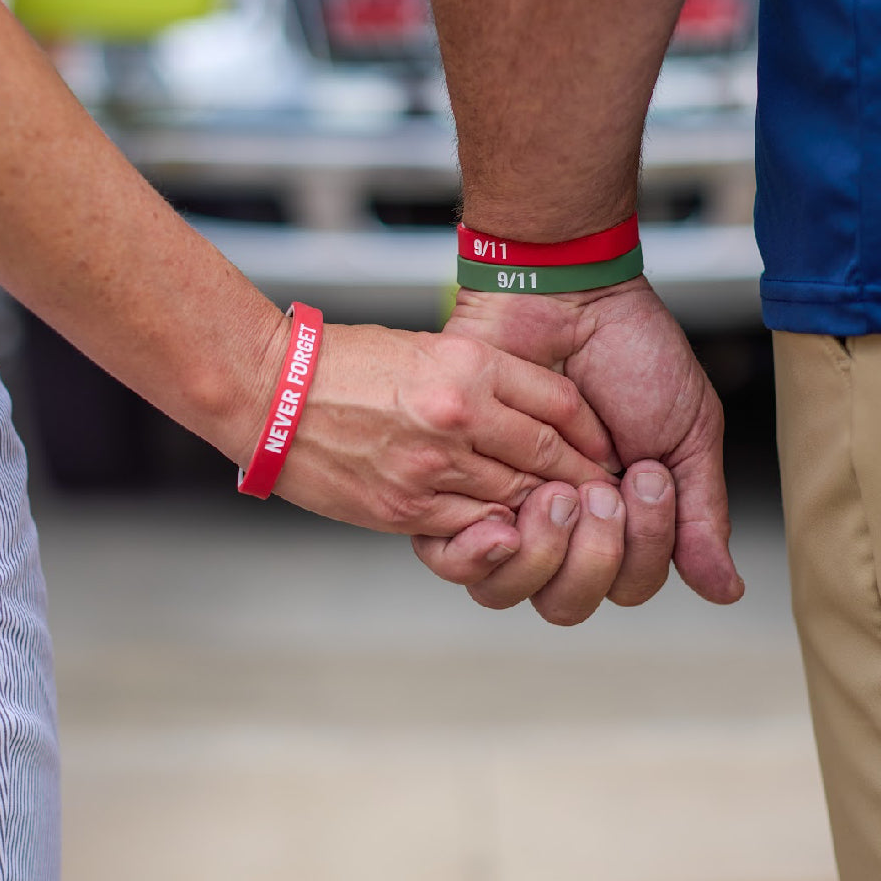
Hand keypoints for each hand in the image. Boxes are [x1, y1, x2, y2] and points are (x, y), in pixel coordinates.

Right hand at [270, 322, 617, 535]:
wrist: (269, 393)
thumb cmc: (345, 364)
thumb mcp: (426, 350)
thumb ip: (482, 380)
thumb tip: (534, 415)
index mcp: (468, 366)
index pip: (561, 406)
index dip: (594, 436)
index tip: (608, 451)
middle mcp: (458, 415)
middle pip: (549, 457)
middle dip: (585, 482)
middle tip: (611, 498)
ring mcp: (432, 466)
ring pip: (518, 499)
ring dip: (548, 513)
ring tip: (571, 521)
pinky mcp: (405, 508)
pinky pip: (472, 527)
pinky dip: (499, 531)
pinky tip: (512, 530)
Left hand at [413, 279, 743, 616]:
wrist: (567, 296)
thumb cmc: (631, 354)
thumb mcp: (688, 435)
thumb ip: (699, 516)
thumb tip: (725, 589)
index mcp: (616, 520)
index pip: (628, 585)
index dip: (641, 549)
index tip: (647, 475)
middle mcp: (560, 526)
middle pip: (569, 601)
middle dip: (596, 555)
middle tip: (603, 487)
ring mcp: (506, 511)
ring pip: (514, 591)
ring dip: (547, 551)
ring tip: (558, 490)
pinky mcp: (456, 493)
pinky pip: (457, 560)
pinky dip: (483, 552)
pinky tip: (509, 514)